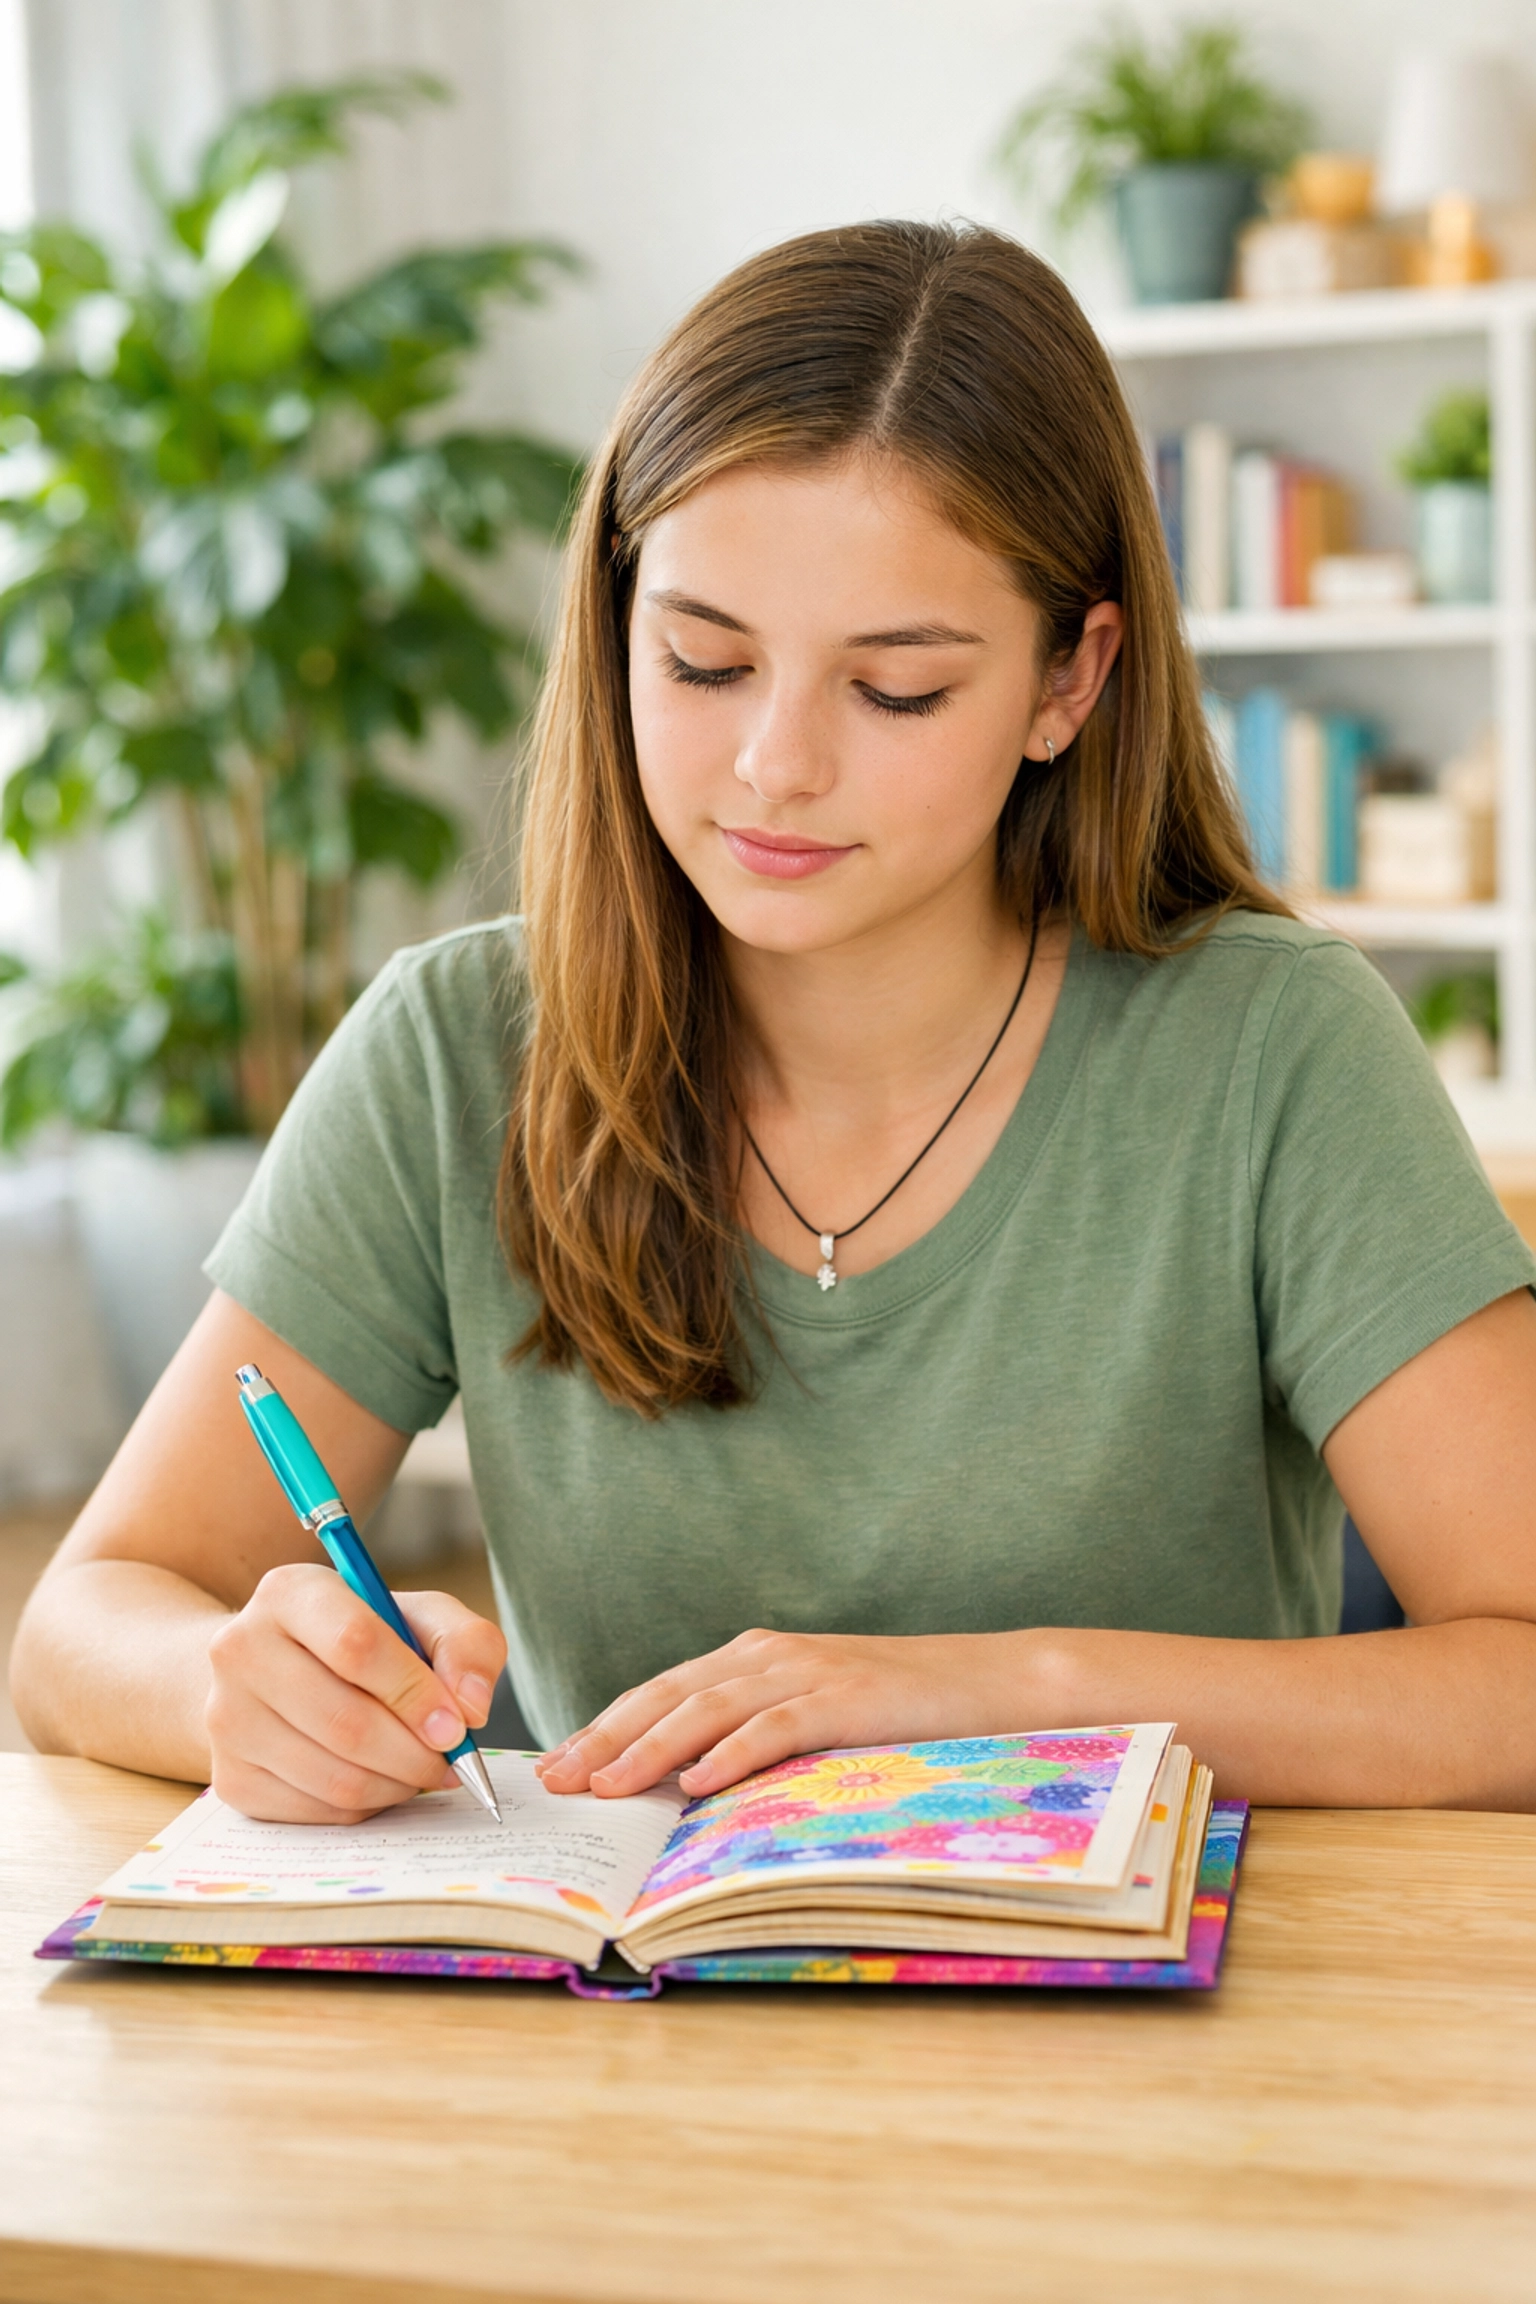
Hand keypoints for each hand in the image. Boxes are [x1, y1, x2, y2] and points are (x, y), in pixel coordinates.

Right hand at [205, 1564, 507, 1822]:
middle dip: (415, 1753)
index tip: (456, 1723)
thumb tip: (471, 1707)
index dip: (415, 1692)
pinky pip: (316, 1811)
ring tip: (421, 1769)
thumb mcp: (419, 1617)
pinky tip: (380, 1780)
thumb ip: (465, 1644)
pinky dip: (365, 1806)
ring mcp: (226, 1717)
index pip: (356, 1645)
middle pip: (346, 1723)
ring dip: (397, 1784)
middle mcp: (241, 1649)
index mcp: (289, 1592)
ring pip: (334, 1777)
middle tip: (451, 1759)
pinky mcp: (229, 1776)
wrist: (272, 1670)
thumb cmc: (361, 1639)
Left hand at [535, 1626, 1040, 1799]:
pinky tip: (698, 1782)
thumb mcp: (813, 1719)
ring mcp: (808, 1671)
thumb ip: (753, 1737)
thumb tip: (682, 1789)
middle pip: (666, 1694)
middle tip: (553, 1780)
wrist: (994, 1681)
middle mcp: (769, 1655)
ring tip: (606, 1785)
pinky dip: (733, 1751)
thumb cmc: (900, 1710)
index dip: (601, 1727)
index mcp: (754, 1658)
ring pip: (709, 1707)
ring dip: (651, 1747)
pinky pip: (777, 1725)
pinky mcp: (847, 1696)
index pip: (658, 1692)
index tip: (552, 1767)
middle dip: (603, 1737)